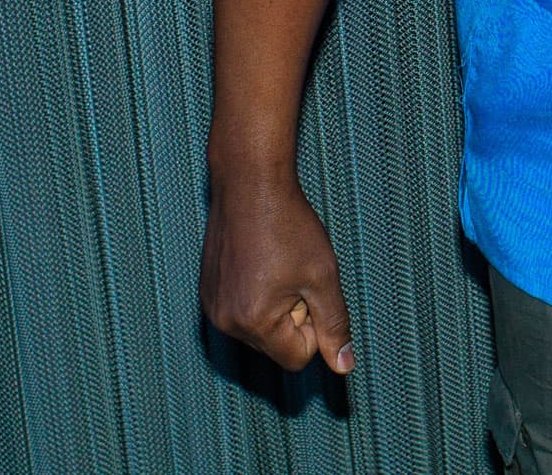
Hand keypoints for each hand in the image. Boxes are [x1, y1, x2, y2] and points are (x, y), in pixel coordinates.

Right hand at [200, 171, 354, 374]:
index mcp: (253, 323)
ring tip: (276, 265)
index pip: (298, 358)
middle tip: (292, 273)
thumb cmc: (289, 227)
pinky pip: (241, 312)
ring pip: (260, 329)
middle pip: (277, 346)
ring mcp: (212, 307)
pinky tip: (260, 261)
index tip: (309, 289)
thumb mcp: (323, 277)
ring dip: (276, 305)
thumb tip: (344, 367)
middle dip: (293, 317)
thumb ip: (334, 325)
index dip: (314, 326)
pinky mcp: (207, 292)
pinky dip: (257, 294)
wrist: (250, 184)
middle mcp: (225, 322)